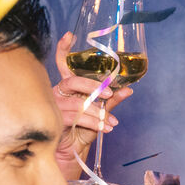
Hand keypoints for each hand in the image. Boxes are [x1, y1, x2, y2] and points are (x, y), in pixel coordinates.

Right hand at [50, 31, 132, 180]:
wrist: (72, 150)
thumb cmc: (82, 128)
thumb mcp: (100, 112)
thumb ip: (112, 100)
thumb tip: (129, 90)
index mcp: (68, 85)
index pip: (62, 63)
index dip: (63, 49)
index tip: (69, 34)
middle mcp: (59, 91)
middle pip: (73, 81)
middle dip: (93, 86)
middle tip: (109, 94)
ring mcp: (55, 105)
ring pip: (79, 103)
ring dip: (98, 113)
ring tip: (111, 123)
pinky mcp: (56, 119)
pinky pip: (77, 118)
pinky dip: (94, 123)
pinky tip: (105, 128)